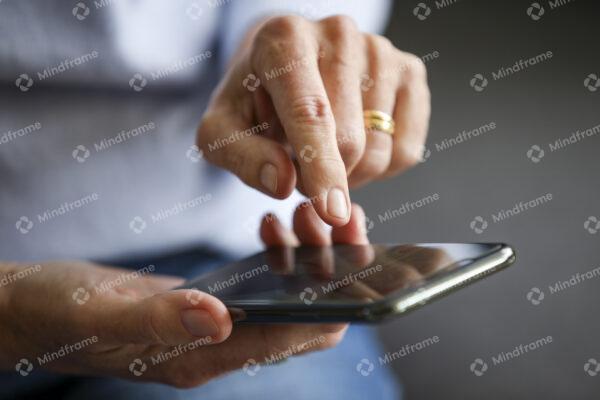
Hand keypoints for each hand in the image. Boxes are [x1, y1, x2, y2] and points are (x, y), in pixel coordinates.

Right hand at [0, 202, 367, 387]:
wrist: (35, 308)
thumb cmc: (60, 313)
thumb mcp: (103, 312)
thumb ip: (158, 318)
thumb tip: (218, 317)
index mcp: (205, 356)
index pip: (296, 337)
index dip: (335, 298)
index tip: (353, 245)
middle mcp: (220, 347)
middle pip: (304, 318)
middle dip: (332, 270)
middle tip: (336, 215)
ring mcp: (216, 328)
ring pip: (287, 299)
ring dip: (308, 259)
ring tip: (305, 213)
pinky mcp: (208, 308)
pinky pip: (261, 287)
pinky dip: (278, 257)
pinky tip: (273, 227)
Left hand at [197, 15, 429, 225]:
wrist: (283, 66)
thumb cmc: (252, 100)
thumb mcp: (222, 130)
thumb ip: (243, 157)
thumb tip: (283, 183)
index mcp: (285, 40)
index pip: (310, 112)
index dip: (321, 167)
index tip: (330, 211)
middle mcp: (339, 34)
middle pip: (349, 140)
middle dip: (323, 176)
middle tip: (298, 168)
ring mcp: (381, 50)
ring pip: (380, 150)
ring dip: (350, 174)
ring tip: (323, 151)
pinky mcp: (410, 72)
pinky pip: (407, 150)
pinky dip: (380, 168)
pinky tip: (354, 148)